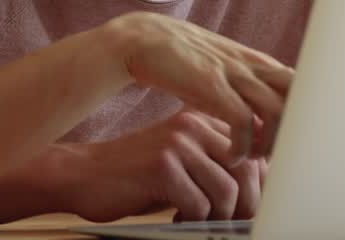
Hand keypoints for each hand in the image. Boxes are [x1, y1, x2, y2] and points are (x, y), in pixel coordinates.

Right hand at [61, 112, 267, 222]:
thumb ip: (215, 167)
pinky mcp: (161, 166)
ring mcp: (177, 143)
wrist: (82, 174)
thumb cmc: (135, 176)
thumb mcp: (181, 163)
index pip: (254, 152)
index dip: (262, 186)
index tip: (254, 209)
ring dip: (221, 218)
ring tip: (203, 224)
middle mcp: (193, 125)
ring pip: (228, 191)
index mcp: (202, 120)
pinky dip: (194, 222)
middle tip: (233, 226)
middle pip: (248, 171)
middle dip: (248, 207)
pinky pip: (199, 205)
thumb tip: (261, 195)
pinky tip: (178, 220)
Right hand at [100, 12, 292, 159]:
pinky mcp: (210, 84)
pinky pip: (243, 120)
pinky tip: (231, 157)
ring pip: (277, 111)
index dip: (302, 117)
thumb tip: (262, 121)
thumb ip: (244, 91)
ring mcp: (232, 73)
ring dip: (270, 143)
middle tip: (278, 155)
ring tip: (252, 159)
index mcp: (256, 62)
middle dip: (295, 130)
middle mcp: (251, 65)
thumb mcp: (220, 72)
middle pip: (300, 95)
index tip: (289, 144)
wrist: (142, 39)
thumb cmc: (180, 63)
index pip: (302, 86)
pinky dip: (243, 146)